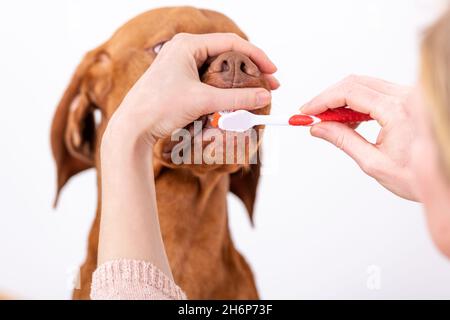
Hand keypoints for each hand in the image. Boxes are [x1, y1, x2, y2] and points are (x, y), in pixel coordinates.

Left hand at [103, 33, 277, 148]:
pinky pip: (207, 78)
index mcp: (187, 44)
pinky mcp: (178, 79)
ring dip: (237, 79)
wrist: (132, 127)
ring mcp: (179, 64)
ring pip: (217, 67)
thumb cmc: (159, 108)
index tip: (273, 72)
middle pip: (226, 53)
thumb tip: (265, 96)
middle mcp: (183, 49)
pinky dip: (223, 87)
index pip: (231, 42)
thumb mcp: (203, 101)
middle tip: (269, 83)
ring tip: (255, 91)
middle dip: (249, 68)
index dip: (256, 55)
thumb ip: (237, 99)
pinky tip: (233, 97)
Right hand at [301, 75, 417, 200]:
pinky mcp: (408, 99)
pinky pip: (376, 91)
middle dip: (329, 98)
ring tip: (329, 122)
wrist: (444, 177)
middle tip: (312, 115)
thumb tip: (319, 128)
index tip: (306, 111)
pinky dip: (356, 102)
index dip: (323, 100)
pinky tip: (349, 120)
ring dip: (342, 100)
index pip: (350, 93)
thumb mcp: (374, 163)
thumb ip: (344, 141)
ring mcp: (409, 95)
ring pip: (365, 84)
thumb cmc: (416, 177)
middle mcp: (406, 96)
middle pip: (355, 83)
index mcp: (397, 111)